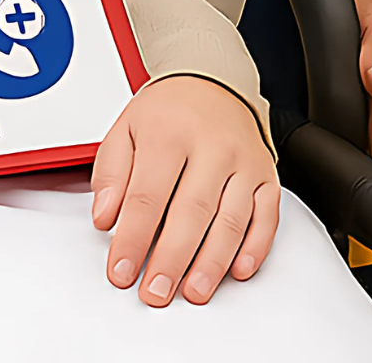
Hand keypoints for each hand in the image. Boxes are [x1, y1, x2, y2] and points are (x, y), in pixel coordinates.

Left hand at [90, 73, 279, 305]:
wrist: (210, 81)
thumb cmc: (167, 112)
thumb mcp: (125, 129)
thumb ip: (110, 174)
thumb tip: (105, 217)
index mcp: (167, 132)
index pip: (146, 195)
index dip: (132, 239)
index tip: (121, 270)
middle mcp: (209, 145)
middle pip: (191, 211)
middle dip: (171, 259)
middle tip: (155, 291)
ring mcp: (242, 161)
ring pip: (231, 219)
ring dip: (212, 262)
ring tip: (193, 291)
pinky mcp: (267, 175)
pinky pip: (267, 216)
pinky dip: (255, 247)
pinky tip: (238, 270)